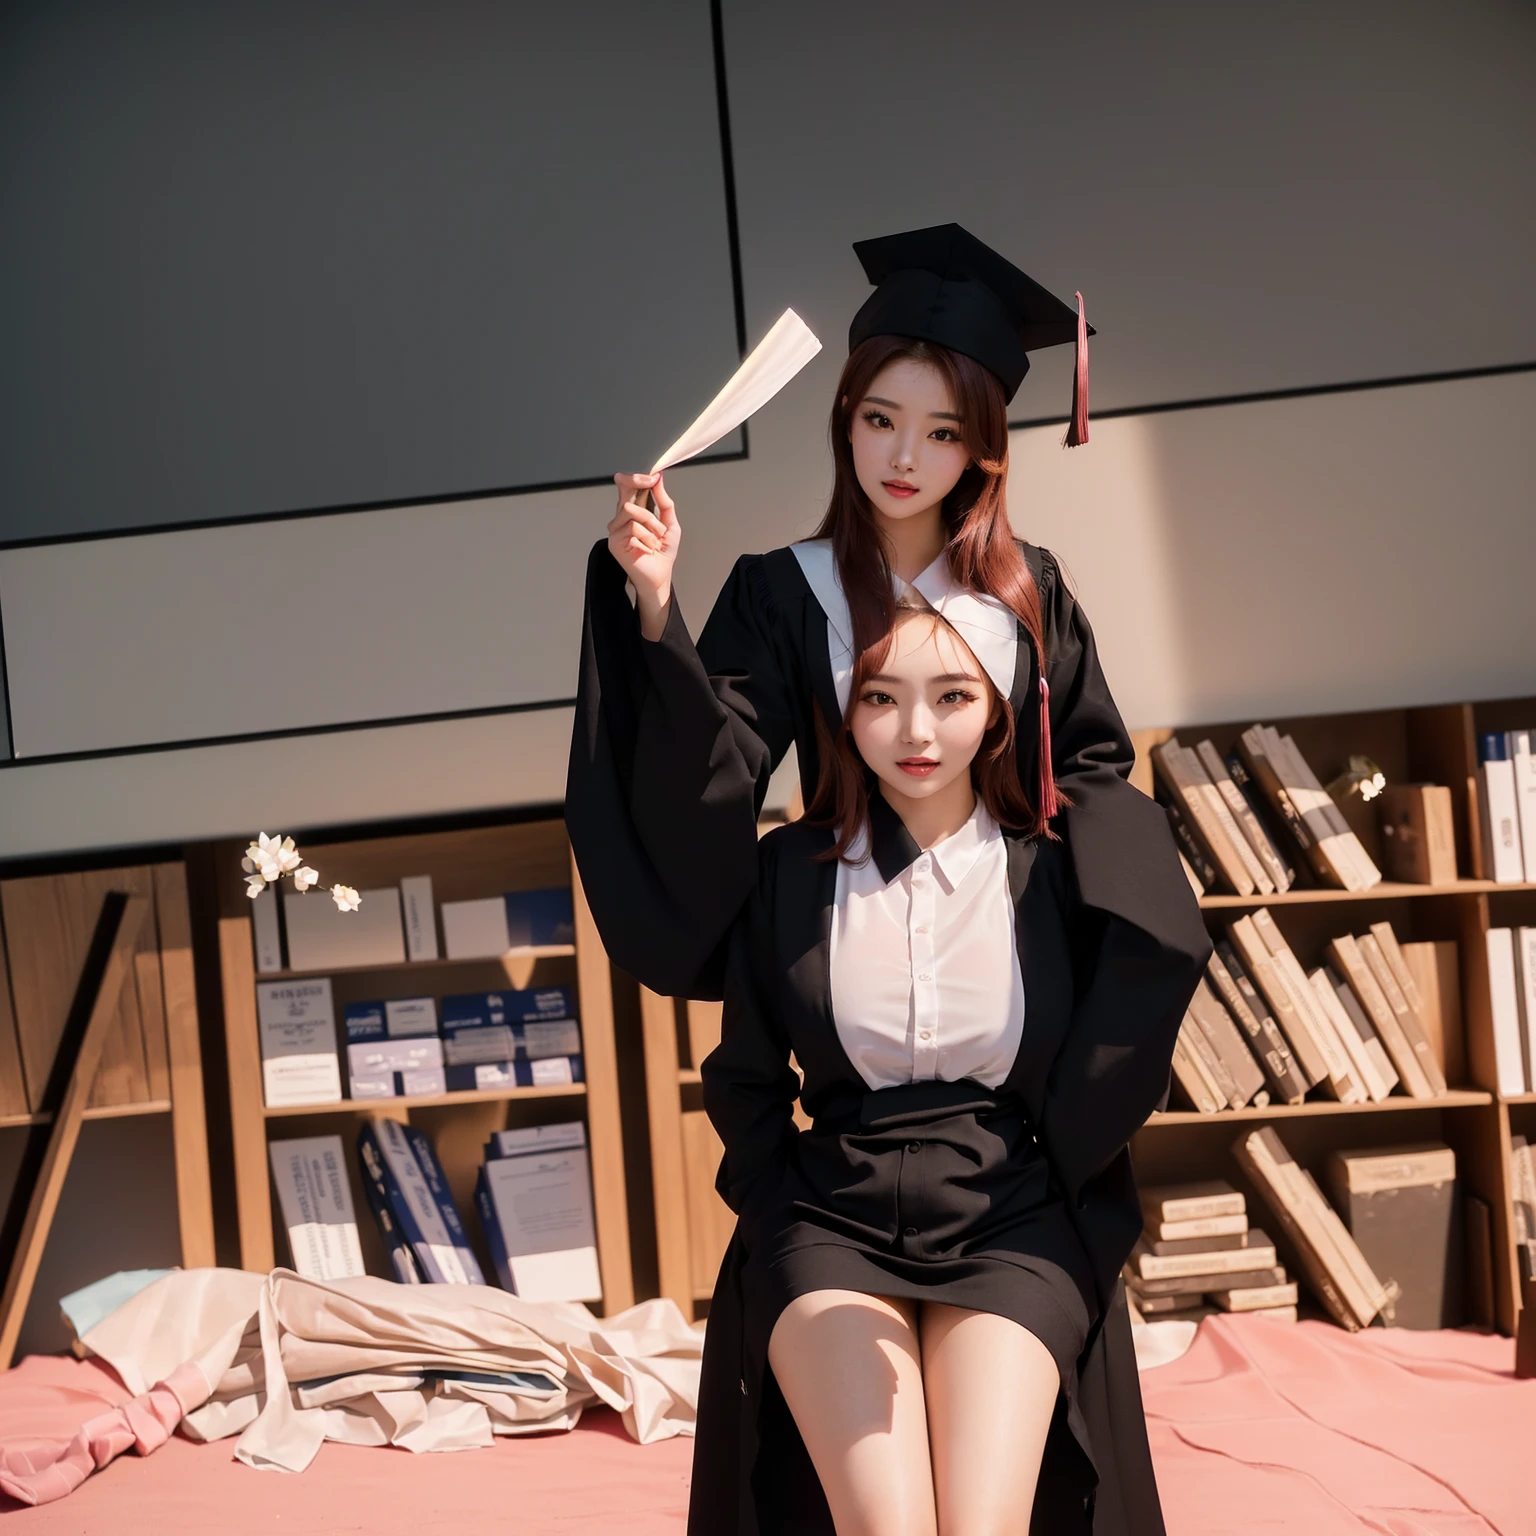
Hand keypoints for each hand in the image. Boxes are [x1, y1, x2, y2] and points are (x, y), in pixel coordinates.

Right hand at [608, 472, 679, 640]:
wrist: (660, 576)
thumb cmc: (663, 553)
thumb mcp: (669, 523)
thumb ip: (664, 502)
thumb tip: (658, 479)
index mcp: (632, 512)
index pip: (626, 488)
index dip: (635, 478)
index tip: (652, 476)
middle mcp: (620, 518)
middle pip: (625, 492)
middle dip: (639, 485)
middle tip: (652, 482)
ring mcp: (615, 530)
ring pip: (632, 510)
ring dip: (651, 524)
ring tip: (656, 539)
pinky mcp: (614, 542)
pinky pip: (632, 528)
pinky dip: (647, 538)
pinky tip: (648, 548)